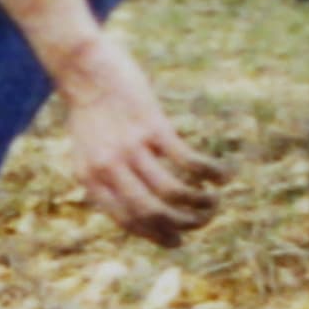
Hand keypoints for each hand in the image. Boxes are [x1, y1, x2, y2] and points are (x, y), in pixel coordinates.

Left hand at [52, 29, 220, 244]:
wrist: (84, 67)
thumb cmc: (89, 110)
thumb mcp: (86, 151)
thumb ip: (105, 178)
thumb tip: (135, 207)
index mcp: (90, 180)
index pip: (128, 221)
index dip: (156, 235)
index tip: (177, 241)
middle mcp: (108, 169)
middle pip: (152, 213)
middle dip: (182, 225)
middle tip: (201, 224)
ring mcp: (130, 148)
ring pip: (172, 192)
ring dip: (199, 204)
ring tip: (214, 204)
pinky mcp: (152, 126)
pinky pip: (187, 160)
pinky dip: (210, 172)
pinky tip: (224, 176)